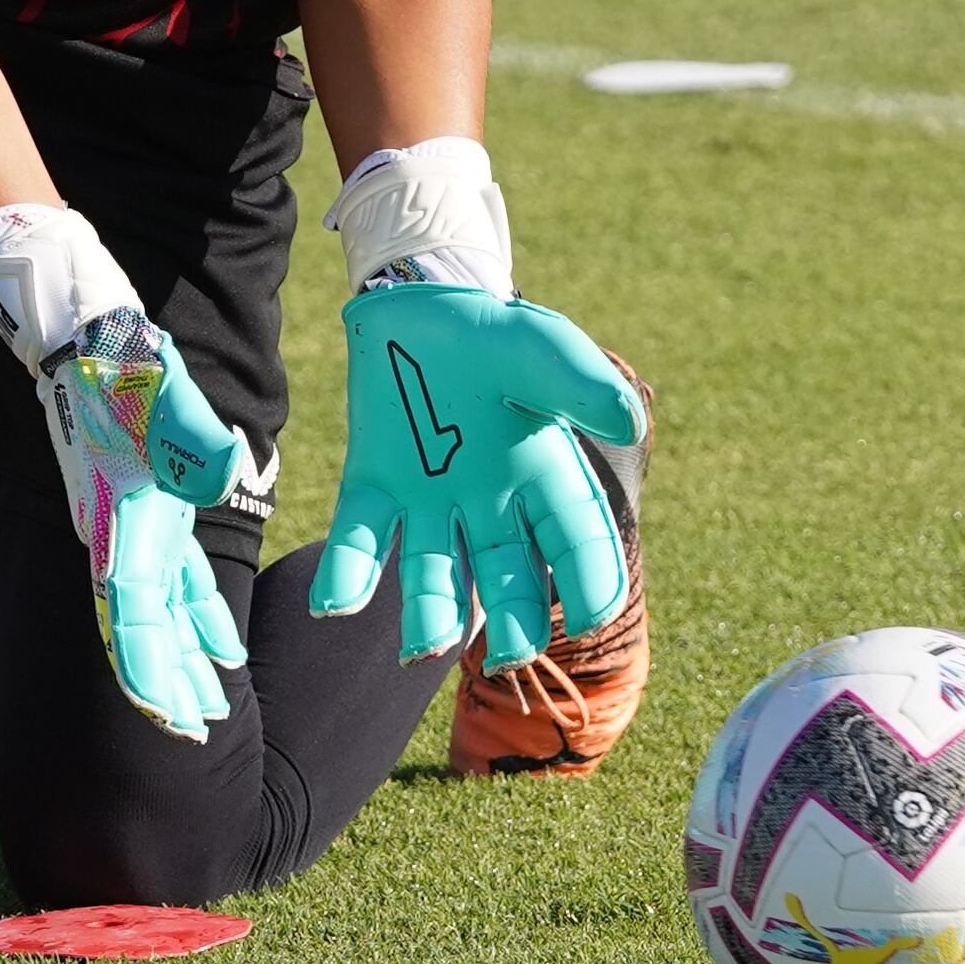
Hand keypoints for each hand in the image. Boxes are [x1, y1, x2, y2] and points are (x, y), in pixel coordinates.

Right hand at [0, 203, 251, 740]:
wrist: (83, 327)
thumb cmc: (122, 360)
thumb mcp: (164, 391)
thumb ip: (195, 438)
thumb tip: (226, 477)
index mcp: (121, 519)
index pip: (131, 616)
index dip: (151, 671)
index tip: (175, 718)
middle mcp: (119, 533)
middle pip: (143, 628)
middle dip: (171, 683)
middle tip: (201, 735)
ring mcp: (132, 524)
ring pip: (160, 611)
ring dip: (186, 658)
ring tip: (214, 710)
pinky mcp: (149, 508)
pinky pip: (176, 579)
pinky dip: (198, 614)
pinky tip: (226, 648)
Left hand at [311, 283, 644, 669]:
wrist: (419, 306)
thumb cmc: (496, 333)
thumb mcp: (544, 347)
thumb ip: (583, 383)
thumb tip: (631, 419)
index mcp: (545, 476)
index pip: (577, 540)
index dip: (591, 580)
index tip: (593, 616)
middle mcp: (491, 505)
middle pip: (509, 577)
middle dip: (513, 620)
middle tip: (511, 657)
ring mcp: (431, 504)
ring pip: (434, 575)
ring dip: (428, 617)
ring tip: (420, 652)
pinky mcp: (374, 489)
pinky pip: (360, 541)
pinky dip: (348, 574)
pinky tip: (333, 605)